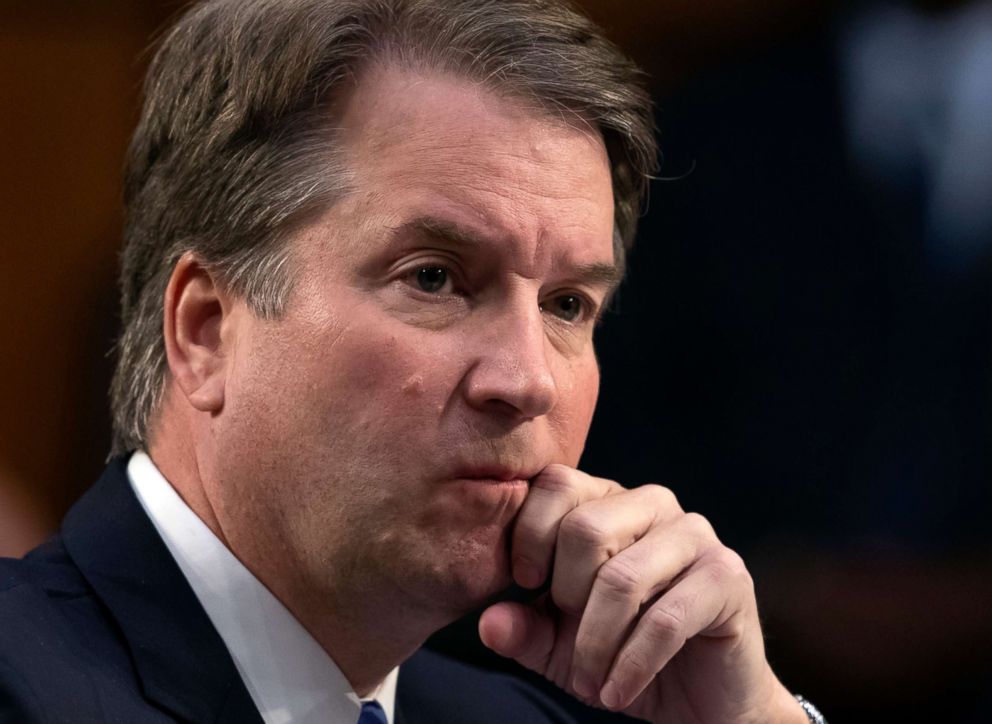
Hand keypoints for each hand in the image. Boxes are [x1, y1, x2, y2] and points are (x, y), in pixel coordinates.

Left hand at [478, 465, 805, 723]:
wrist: (701, 698)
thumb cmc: (623, 654)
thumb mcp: (558, 645)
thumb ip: (523, 628)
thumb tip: (488, 623)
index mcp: (607, 500)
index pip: (556, 483)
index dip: (529, 537)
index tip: (527, 586)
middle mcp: (652, 503)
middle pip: (585, 529)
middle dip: (567, 598)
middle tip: (571, 645)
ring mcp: (695, 534)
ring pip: (622, 577)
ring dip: (596, 644)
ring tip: (590, 686)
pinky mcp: (727, 576)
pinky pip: (665, 619)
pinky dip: (632, 665)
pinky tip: (617, 692)